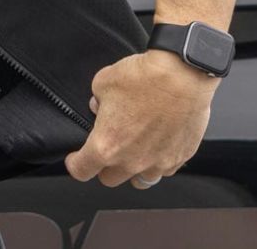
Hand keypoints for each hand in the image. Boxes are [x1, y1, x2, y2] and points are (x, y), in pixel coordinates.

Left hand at [64, 50, 218, 188]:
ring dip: (132, 170)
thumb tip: (100, 108)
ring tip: (132, 153)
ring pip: (140, 181)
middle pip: (110, 179)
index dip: (75, 164)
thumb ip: (97, 102)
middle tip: (106, 150)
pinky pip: (164, 169)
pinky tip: (156, 146)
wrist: (181, 75)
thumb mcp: (102, 84)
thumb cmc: (142, 78)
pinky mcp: (180, 157)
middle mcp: (131, 160)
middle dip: (104, 167)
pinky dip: (158, 162)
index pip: (82, 170)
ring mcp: (158, 162)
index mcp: (106, 145)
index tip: (75, 159)